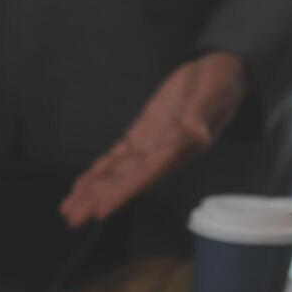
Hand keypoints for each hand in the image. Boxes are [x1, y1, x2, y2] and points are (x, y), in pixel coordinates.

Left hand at [59, 51, 248, 227]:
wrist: (218, 72)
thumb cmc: (222, 83)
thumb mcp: (216, 94)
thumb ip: (203, 114)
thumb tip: (197, 132)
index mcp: (179, 148)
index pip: (145, 176)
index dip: (122, 194)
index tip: (101, 210)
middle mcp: (161, 154)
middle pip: (124, 181)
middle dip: (97, 200)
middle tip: (72, 219)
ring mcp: (149, 147)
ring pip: (115, 174)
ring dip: (91, 191)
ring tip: (69, 210)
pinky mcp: (140, 136)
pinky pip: (115, 159)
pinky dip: (97, 172)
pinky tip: (80, 186)